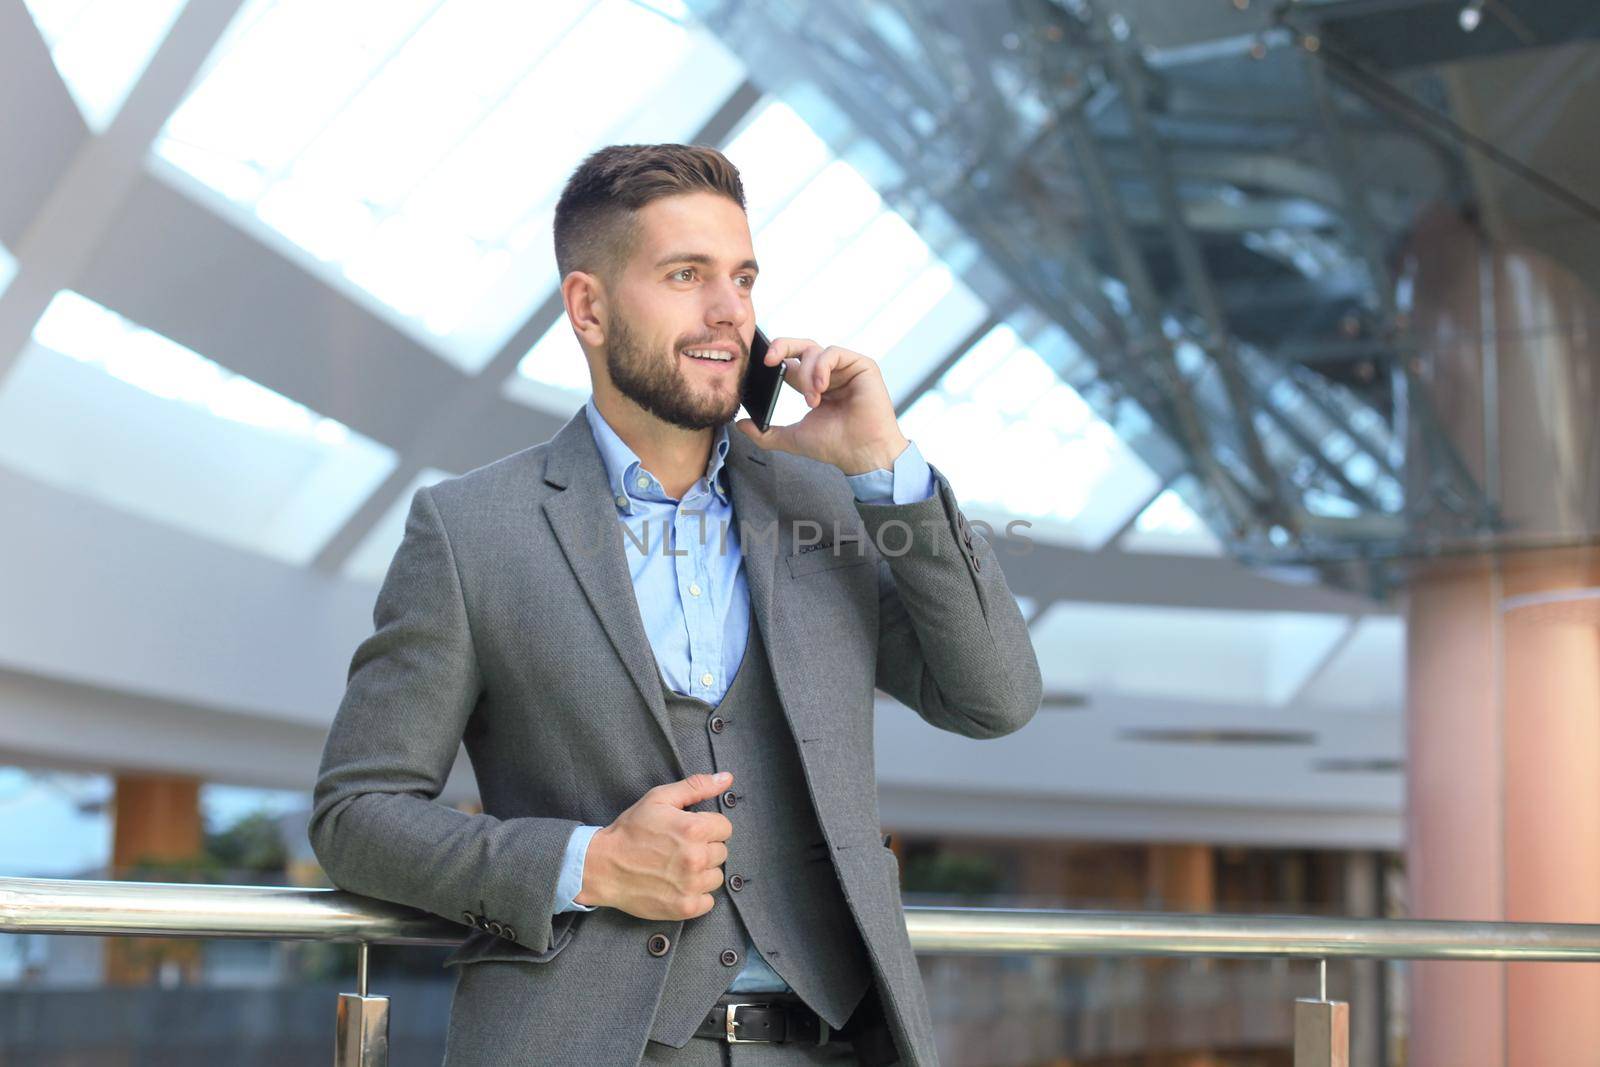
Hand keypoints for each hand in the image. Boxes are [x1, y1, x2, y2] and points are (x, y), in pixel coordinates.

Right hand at [576, 772, 732, 919]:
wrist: (602, 866)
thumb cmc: (630, 830)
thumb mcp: (659, 799)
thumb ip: (696, 786)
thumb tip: (727, 778)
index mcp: (693, 829)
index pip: (725, 828)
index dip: (708, 827)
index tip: (690, 831)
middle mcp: (696, 858)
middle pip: (722, 852)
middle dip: (705, 848)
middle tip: (680, 848)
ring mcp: (691, 885)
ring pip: (716, 877)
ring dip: (702, 872)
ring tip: (678, 867)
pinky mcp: (684, 907)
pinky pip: (708, 901)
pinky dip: (696, 895)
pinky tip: (678, 885)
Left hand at [734, 338, 908, 475]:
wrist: (862, 454)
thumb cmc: (834, 446)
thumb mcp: (792, 438)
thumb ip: (765, 433)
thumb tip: (740, 425)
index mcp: (814, 385)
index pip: (790, 362)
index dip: (775, 359)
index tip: (761, 366)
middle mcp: (830, 373)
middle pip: (801, 345)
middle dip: (782, 346)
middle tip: (769, 360)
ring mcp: (846, 368)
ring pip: (815, 350)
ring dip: (807, 374)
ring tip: (813, 400)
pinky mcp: (862, 365)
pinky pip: (833, 352)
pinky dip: (821, 368)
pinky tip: (821, 388)